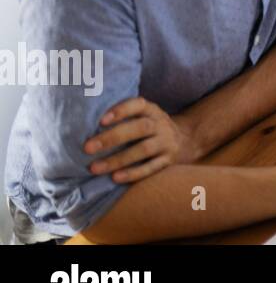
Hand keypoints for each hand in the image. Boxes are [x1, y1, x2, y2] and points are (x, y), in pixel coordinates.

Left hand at [83, 97, 201, 183]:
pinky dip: (134, 173)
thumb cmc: (149, 129)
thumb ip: (123, 117)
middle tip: (87, 148)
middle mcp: (161, 124)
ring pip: (144, 149)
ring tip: (94, 168)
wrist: (186, 140)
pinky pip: (152, 168)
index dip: (121, 111)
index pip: (138, 105)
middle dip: (112, 137)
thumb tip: (82, 121)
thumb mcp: (144, 116)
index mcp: (152, 110)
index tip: (101, 120)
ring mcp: (167, 142)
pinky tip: (116, 178)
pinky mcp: (169, 160)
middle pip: (140, 128)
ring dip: (118, 159)